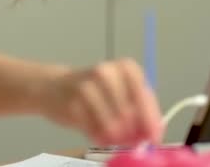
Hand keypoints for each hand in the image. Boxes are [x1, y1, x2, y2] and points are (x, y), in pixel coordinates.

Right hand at [40, 58, 163, 145]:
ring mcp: (86, 87)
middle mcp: (106, 72)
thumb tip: (155, 133)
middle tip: (132, 141)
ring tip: (113, 137)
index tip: (154, 138)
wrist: (54, 87)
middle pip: (128, 113)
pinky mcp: (71, 104)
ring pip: (112, 124)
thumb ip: (140, 109)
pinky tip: (97, 133)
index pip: (143, 95)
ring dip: (115, 137)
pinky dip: (98, 136)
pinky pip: (93, 130)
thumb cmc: (95, 90)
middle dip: (133, 132)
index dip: (150, 119)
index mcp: (125, 67)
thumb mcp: (121, 92)